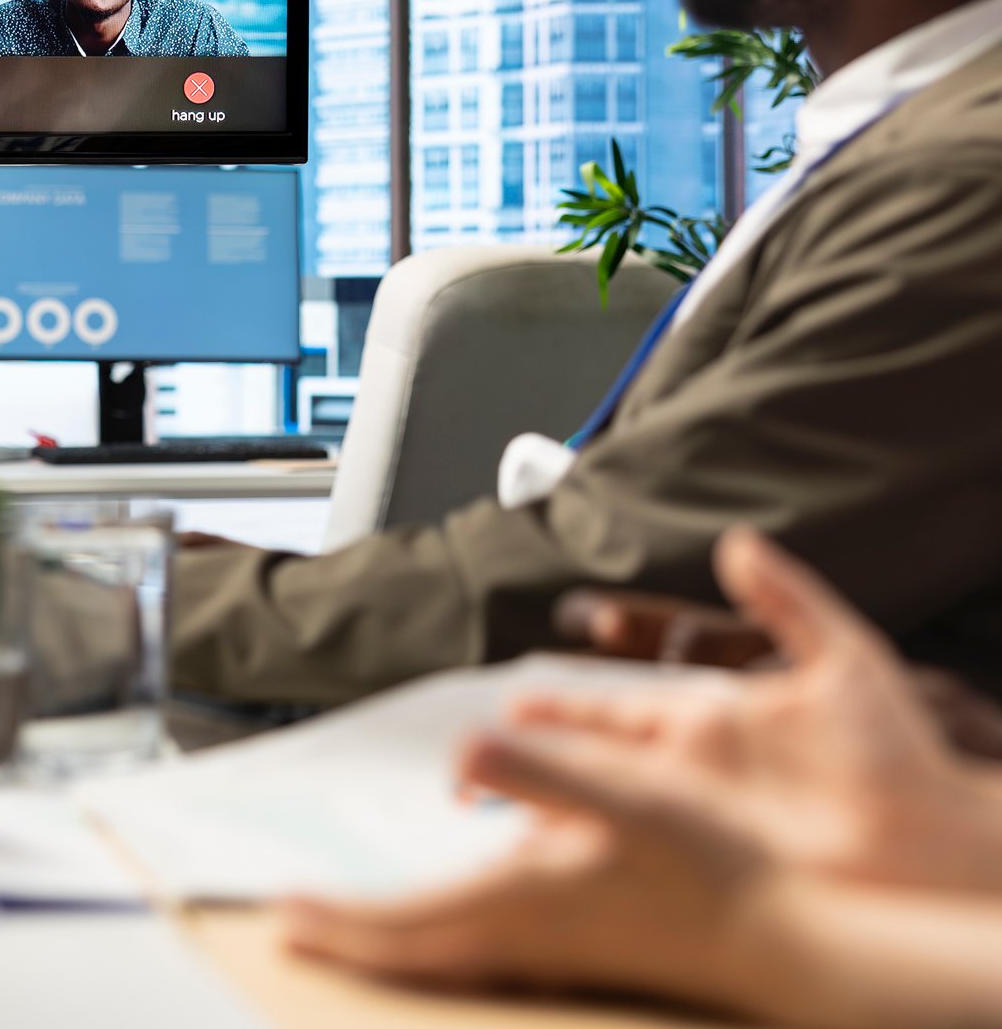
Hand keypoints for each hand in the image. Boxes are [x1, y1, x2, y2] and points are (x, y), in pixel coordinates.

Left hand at [277, 727, 786, 1013]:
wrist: (787, 942)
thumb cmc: (711, 866)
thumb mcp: (625, 793)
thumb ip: (540, 769)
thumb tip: (462, 759)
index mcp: (519, 902)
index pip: (402, 923)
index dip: (339, 919)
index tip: (284, 909)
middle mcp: (523, 941)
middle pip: (410, 952)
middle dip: (347, 939)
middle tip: (293, 924)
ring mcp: (551, 959)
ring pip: (443, 960)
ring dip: (389, 945)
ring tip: (346, 928)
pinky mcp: (577, 960)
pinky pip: (479, 961)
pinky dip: (436, 947)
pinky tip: (441, 929)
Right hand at [509, 529, 1001, 891]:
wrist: (937, 839)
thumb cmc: (902, 756)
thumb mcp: (847, 659)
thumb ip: (787, 601)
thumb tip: (740, 543)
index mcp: (711, 717)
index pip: (620, 696)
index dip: (574, 683)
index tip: (537, 660)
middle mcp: (689, 768)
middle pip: (587, 753)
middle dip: (527, 749)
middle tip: (467, 750)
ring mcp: (691, 818)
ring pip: (592, 803)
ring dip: (538, 803)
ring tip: (480, 800)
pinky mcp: (703, 861)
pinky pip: (626, 852)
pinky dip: (576, 853)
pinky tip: (535, 851)